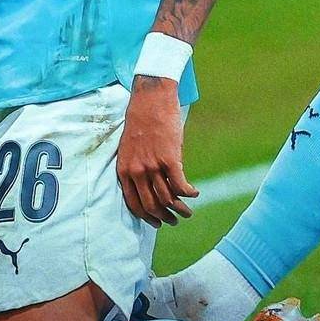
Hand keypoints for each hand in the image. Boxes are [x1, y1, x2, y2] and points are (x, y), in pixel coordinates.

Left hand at [116, 76, 198, 227]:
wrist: (150, 98)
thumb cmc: (140, 119)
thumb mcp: (129, 146)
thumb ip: (135, 167)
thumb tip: (147, 186)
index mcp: (124, 169)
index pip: (133, 204)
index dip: (146, 217)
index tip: (156, 223)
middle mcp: (137, 171)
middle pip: (152, 206)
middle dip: (164, 218)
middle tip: (174, 220)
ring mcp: (153, 166)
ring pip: (168, 200)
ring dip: (180, 210)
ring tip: (188, 212)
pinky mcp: (170, 159)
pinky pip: (181, 186)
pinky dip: (189, 194)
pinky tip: (195, 193)